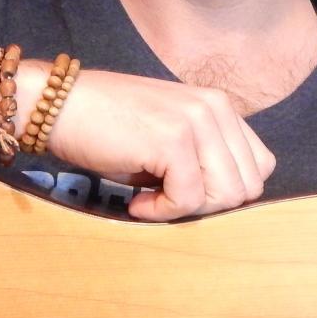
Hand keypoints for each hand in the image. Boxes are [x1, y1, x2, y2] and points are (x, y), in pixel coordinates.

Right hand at [43, 69, 275, 220]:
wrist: (57, 105)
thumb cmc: (107, 127)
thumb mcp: (169, 136)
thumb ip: (204, 157)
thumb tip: (227, 200)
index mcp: (220, 106)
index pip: (259, 167)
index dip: (223, 191)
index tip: (184, 190)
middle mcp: (215, 108)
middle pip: (248, 186)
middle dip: (208, 205)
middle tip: (166, 198)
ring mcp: (197, 121)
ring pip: (226, 195)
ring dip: (187, 209)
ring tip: (150, 197)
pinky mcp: (174, 140)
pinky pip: (189, 199)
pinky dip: (162, 211)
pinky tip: (136, 201)